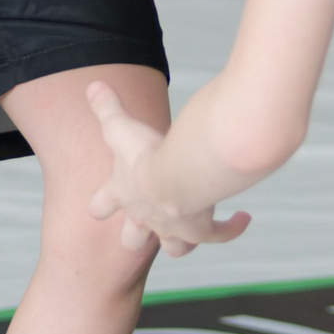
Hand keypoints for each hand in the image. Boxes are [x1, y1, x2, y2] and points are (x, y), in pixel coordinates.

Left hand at [84, 82, 250, 257]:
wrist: (176, 174)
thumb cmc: (145, 152)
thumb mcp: (121, 127)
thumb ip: (107, 106)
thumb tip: (92, 85)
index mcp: (123, 194)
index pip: (99, 207)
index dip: (100, 207)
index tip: (103, 207)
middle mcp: (145, 217)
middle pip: (133, 241)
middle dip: (136, 238)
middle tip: (141, 233)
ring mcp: (173, 228)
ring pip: (174, 248)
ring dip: (181, 242)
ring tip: (192, 232)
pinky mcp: (201, 230)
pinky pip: (217, 236)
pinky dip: (230, 229)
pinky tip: (241, 219)